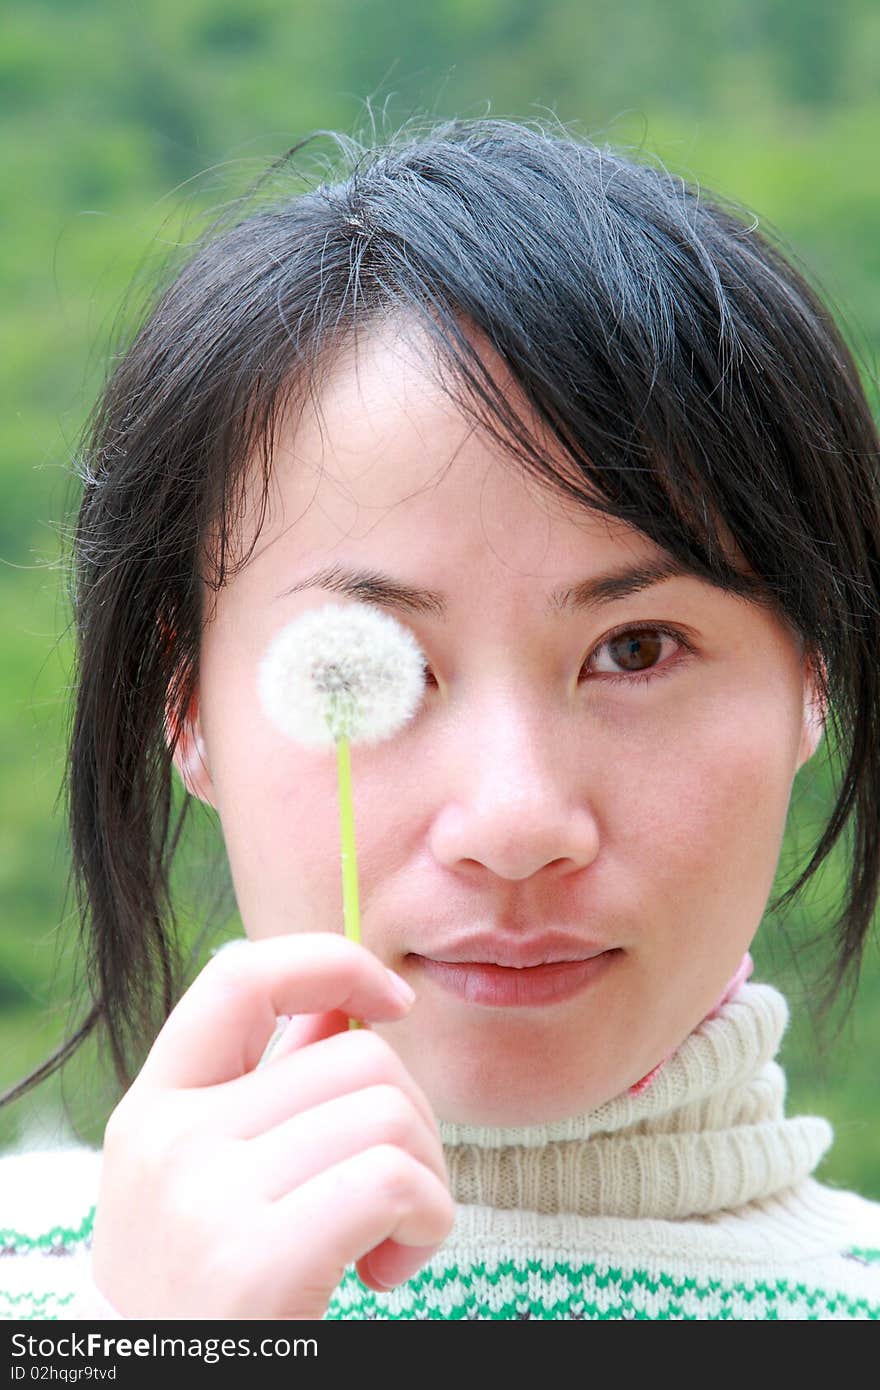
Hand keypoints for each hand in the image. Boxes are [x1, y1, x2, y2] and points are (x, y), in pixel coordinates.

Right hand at [90, 933, 454, 1318]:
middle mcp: (169, 1140)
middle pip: (356, 1056)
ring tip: (390, 1241)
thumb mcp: (211, 1184)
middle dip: (415, 1119)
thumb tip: (351, 1003)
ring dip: (428, 1180)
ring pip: (389, 1113)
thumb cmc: (216, 1296)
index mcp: (153, 1108)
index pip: (238, 976)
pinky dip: (429, 1221)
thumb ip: (271, 1090)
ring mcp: (204, 1198)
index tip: (394, 999)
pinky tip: (390, 1269)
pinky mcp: (255, 1262)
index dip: (330, 962)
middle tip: (398, 1195)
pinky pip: (395, 1180)